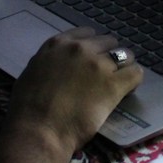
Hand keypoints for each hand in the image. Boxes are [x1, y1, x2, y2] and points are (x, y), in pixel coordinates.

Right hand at [8, 27, 141, 155]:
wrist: (38, 129)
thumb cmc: (27, 108)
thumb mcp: (32, 72)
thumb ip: (49, 62)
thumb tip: (57, 67)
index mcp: (58, 44)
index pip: (87, 33)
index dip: (93, 47)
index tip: (93, 59)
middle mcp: (80, 49)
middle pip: (109, 42)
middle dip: (109, 56)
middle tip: (106, 74)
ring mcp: (98, 65)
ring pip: (125, 55)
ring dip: (124, 67)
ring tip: (120, 82)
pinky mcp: (113, 84)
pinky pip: (136, 73)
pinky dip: (134, 81)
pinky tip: (127, 90)